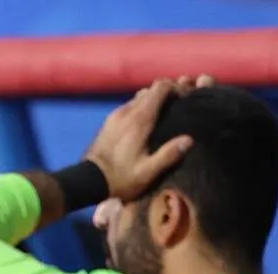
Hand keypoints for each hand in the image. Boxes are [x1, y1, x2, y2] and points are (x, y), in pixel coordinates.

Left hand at [84, 75, 213, 200]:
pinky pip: (130, 106)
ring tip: (165, 115)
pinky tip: (147, 123)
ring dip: (154, 101)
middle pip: (151, 89)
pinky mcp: (109, 121)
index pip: (160, 87)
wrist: (88, 180)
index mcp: (139, 119)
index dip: (176, 88)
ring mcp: (116, 114)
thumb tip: (189, 139)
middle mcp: (127, 111)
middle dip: (167, 93)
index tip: (186, 98)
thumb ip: (168, 155)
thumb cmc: (120, 178)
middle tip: (179, 106)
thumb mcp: (147, 172)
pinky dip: (142, 108)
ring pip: (139, 97)